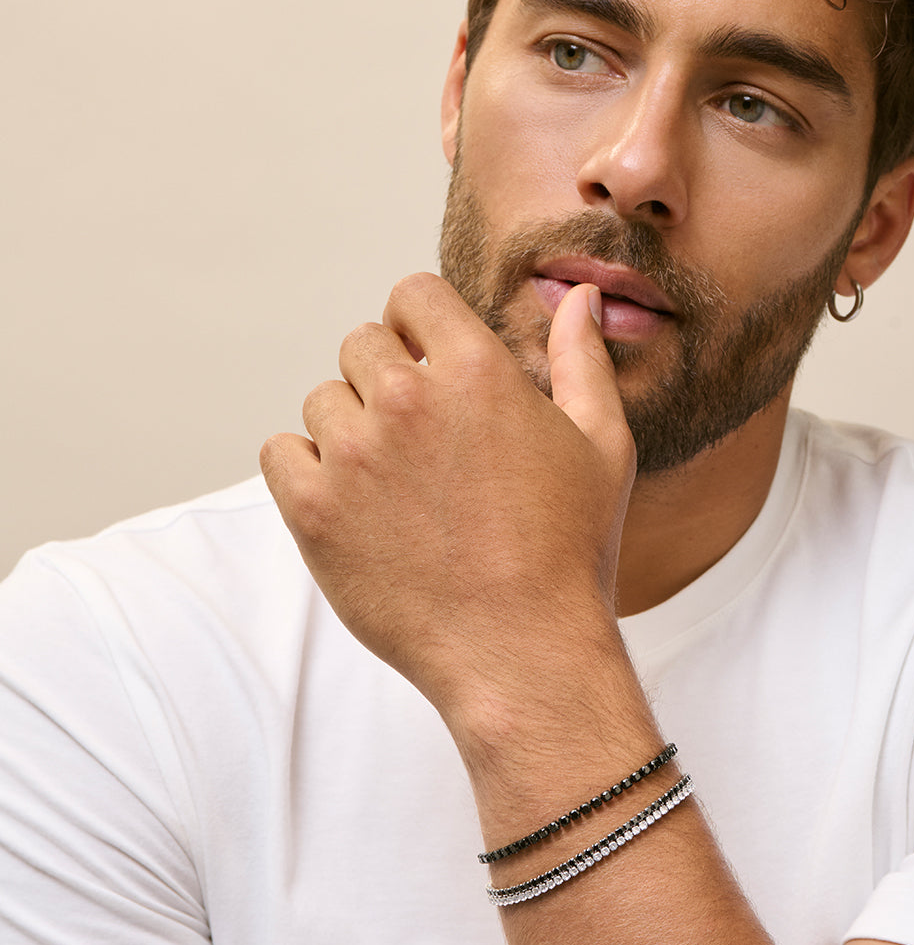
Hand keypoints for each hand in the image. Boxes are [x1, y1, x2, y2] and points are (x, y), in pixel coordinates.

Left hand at [260, 273, 635, 720]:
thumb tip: (579, 298)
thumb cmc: (569, 550)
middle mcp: (407, 399)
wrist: (521, 650)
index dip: (420, 324)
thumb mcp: (602, 446)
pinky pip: (282, 453)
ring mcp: (353, 454)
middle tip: (422, 439)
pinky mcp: (314, 510)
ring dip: (352, 428)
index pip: (412, 294)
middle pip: (361, 344)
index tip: (430, 362)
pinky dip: (308, 471)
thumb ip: (582, 360)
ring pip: (323, 401)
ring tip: (397, 484)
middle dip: (388, 377)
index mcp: (476, 371)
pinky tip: (355, 503)